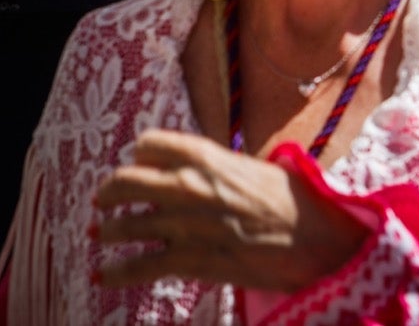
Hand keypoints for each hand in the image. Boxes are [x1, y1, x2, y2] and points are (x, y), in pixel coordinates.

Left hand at [93, 129, 367, 292]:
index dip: (142, 154)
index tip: (141, 163)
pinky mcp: (187, 260)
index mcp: (207, 157)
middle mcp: (187, 186)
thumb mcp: (256, 168)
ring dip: (109, 229)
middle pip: (124, 181)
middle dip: (110, 191)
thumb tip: (207, 172)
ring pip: (122, 225)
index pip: (150, 143)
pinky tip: (103, 276)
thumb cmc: (296, 202)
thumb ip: (222, 168)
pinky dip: (114, 273)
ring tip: (104, 233)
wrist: (315, 240)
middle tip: (107, 199)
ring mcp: (183, 224)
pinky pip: (135, 266)